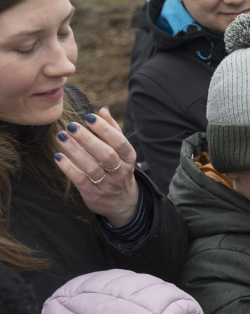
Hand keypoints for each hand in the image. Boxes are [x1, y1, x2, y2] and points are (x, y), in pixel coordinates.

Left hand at [53, 107, 138, 226]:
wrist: (121, 202)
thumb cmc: (118, 170)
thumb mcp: (122, 152)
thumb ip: (113, 131)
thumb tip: (102, 110)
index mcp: (128, 158)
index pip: (119, 142)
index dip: (105, 129)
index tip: (89, 117)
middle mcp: (120, 171)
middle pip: (106, 155)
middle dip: (88, 139)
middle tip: (71, 125)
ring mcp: (107, 184)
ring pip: (92, 167)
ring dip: (75, 151)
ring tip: (61, 137)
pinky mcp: (93, 194)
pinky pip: (80, 180)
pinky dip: (68, 168)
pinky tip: (58, 156)